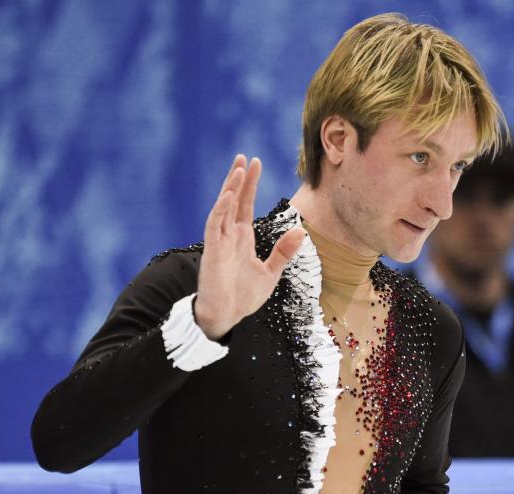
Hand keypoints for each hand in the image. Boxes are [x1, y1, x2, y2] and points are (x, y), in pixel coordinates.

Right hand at [194, 154, 304, 339]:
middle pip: (234, 200)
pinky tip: (229, 196)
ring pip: (223, 208)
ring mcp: (219, 242)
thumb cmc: (243, 296)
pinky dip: (221, 210)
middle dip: (238, 178)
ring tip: (238, 168)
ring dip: (230, 188)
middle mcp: (229, 235)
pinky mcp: (213, 252)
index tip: (255, 162)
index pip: (245, 204)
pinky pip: (215, 226)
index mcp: (241, 238)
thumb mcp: (270, 272)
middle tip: (244, 156)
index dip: (249, 183)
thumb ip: (283, 251)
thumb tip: (300, 230)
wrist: (226, 317)